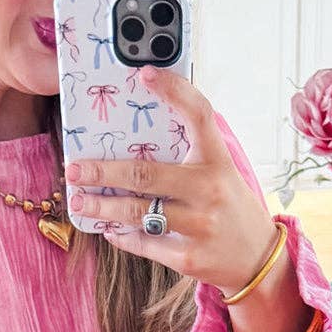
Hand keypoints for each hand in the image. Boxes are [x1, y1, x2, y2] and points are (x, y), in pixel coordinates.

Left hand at [63, 64, 276, 295]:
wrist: (257, 258)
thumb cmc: (230, 206)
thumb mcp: (221, 173)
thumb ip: (191, 155)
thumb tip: (138, 137)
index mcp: (218, 161)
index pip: (198, 115)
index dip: (174, 90)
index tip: (144, 74)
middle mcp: (209, 190)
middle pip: (145, 175)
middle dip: (103, 172)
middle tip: (75, 169)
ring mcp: (198, 225)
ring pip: (137, 213)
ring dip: (102, 208)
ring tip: (79, 201)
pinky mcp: (187, 257)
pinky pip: (144, 243)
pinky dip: (121, 235)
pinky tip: (107, 228)